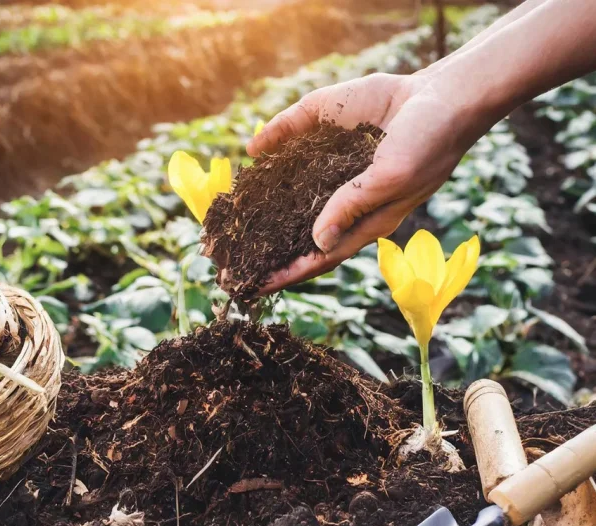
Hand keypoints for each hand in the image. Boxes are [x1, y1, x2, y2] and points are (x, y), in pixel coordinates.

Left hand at [244, 72, 486, 294]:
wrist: (445, 92)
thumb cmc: (431, 142)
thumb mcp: (392, 178)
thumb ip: (353, 205)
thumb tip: (317, 241)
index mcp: (363, 220)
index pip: (317, 255)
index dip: (286, 274)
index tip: (253, 288)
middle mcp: (342, 197)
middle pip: (295, 229)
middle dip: (264, 248)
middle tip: (226, 263)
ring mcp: (333, 165)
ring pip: (289, 189)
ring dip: (261, 202)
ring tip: (228, 216)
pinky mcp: (329, 133)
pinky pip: (293, 144)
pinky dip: (272, 147)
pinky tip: (253, 152)